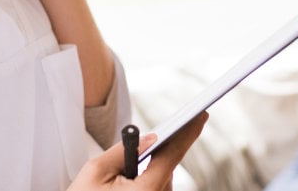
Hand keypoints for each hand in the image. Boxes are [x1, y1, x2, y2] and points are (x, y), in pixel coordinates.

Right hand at [67, 113, 207, 190]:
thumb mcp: (95, 171)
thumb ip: (123, 151)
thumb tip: (149, 138)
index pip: (172, 156)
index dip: (187, 133)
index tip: (201, 115)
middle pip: (166, 170)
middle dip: (162, 150)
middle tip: (175, 125)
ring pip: (161, 183)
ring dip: (153, 168)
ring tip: (149, 148)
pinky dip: (148, 180)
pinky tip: (138, 171)